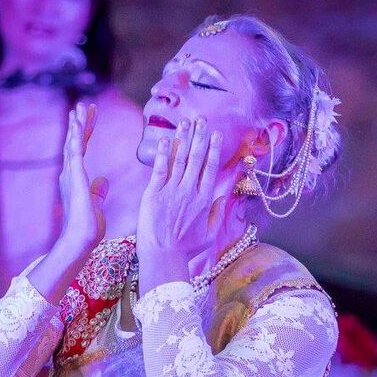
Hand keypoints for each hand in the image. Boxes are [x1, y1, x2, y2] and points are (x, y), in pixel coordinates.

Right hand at [56, 101, 108, 250]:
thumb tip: (104, 181)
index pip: (81, 149)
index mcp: (75, 179)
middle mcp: (69, 174)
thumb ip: (98, 191)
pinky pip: (75, 153)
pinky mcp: (75, 179)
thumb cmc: (87, 228)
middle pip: (75, 142)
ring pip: (73, 144)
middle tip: (83, 105)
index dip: (85, 132)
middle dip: (79, 123)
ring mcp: (71, 175)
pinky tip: (77, 124)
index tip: (90, 117)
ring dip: (76, 125)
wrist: (80, 240)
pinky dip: (76, 137)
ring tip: (79, 108)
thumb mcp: (96, 204)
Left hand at [138, 117, 222, 260]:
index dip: (213, 148)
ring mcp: (171, 191)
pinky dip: (163, 153)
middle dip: (200, 136)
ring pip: (179, 158)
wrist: (163, 256)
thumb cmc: (186, 250)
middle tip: (201, 119)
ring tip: (186, 122)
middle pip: (196, 158)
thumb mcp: (210, 235)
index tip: (216, 134)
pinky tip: (166, 139)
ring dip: (183, 138)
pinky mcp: (154, 193)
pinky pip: (160, 168)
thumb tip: (222, 198)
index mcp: (205, 200)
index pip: (210, 168)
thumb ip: (217, 214)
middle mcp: (190, 191)